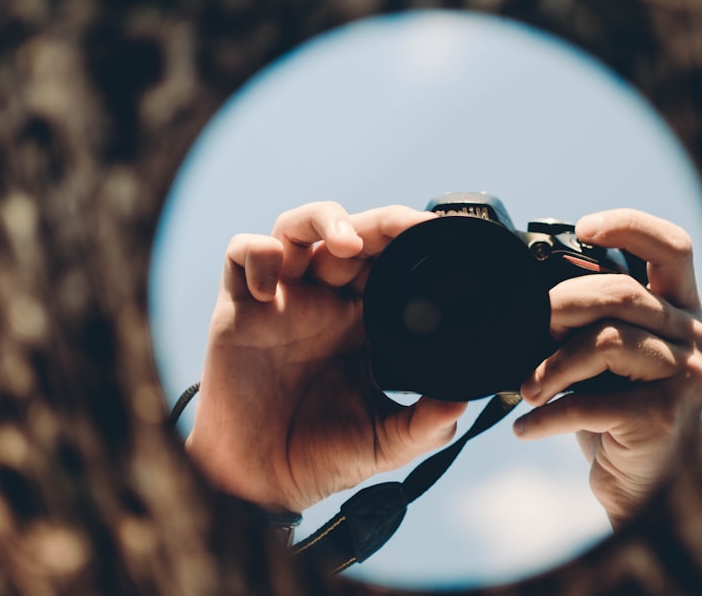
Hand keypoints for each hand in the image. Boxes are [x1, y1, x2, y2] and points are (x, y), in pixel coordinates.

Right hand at [185, 202, 466, 512]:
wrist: (264, 483)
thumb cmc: (323, 457)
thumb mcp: (386, 441)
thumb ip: (425, 425)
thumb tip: (462, 404)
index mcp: (364, 322)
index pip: (390, 263)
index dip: (413, 243)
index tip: (444, 237)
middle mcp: (324, 302)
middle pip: (352, 233)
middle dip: (381, 222)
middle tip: (407, 227)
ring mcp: (282, 300)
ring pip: (297, 227)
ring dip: (323, 219)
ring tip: (347, 243)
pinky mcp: (239, 308)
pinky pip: (242, 254)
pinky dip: (257, 256)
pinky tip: (270, 290)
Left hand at [513, 209, 701, 527]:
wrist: (640, 480)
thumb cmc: (614, 407)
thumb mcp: (602, 354)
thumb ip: (586, 318)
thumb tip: (529, 296)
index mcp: (677, 309)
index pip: (672, 247)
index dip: (630, 225)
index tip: (583, 228)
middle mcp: (691, 335)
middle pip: (620, 293)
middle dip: (560, 306)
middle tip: (528, 330)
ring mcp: (684, 375)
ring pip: (605, 341)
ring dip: (551, 366)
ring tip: (525, 390)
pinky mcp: (663, 416)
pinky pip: (591, 404)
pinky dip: (547, 417)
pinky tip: (526, 427)